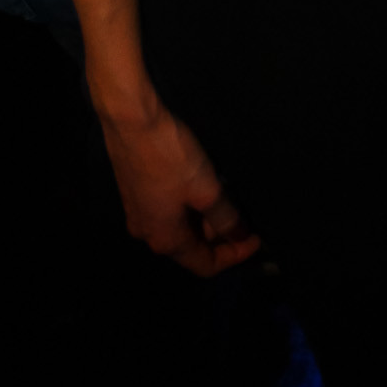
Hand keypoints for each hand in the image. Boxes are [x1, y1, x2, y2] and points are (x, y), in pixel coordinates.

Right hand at [99, 99, 260, 276]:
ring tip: (224, 193)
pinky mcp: (135, 193)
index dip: (234, 256)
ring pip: (180, 227)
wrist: (131, 121)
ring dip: (204, 217)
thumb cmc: (171, 157)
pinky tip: (201, 183)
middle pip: (191, 247)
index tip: (256, 239)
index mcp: (165, 241)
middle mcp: (147, 234)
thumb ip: (226, 218)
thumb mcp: (206, 189)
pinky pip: (168, 211)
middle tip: (241, 211)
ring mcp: (138, 214)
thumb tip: (239, 236)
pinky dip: (189, 206)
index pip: (205, 266)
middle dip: (219, 234)